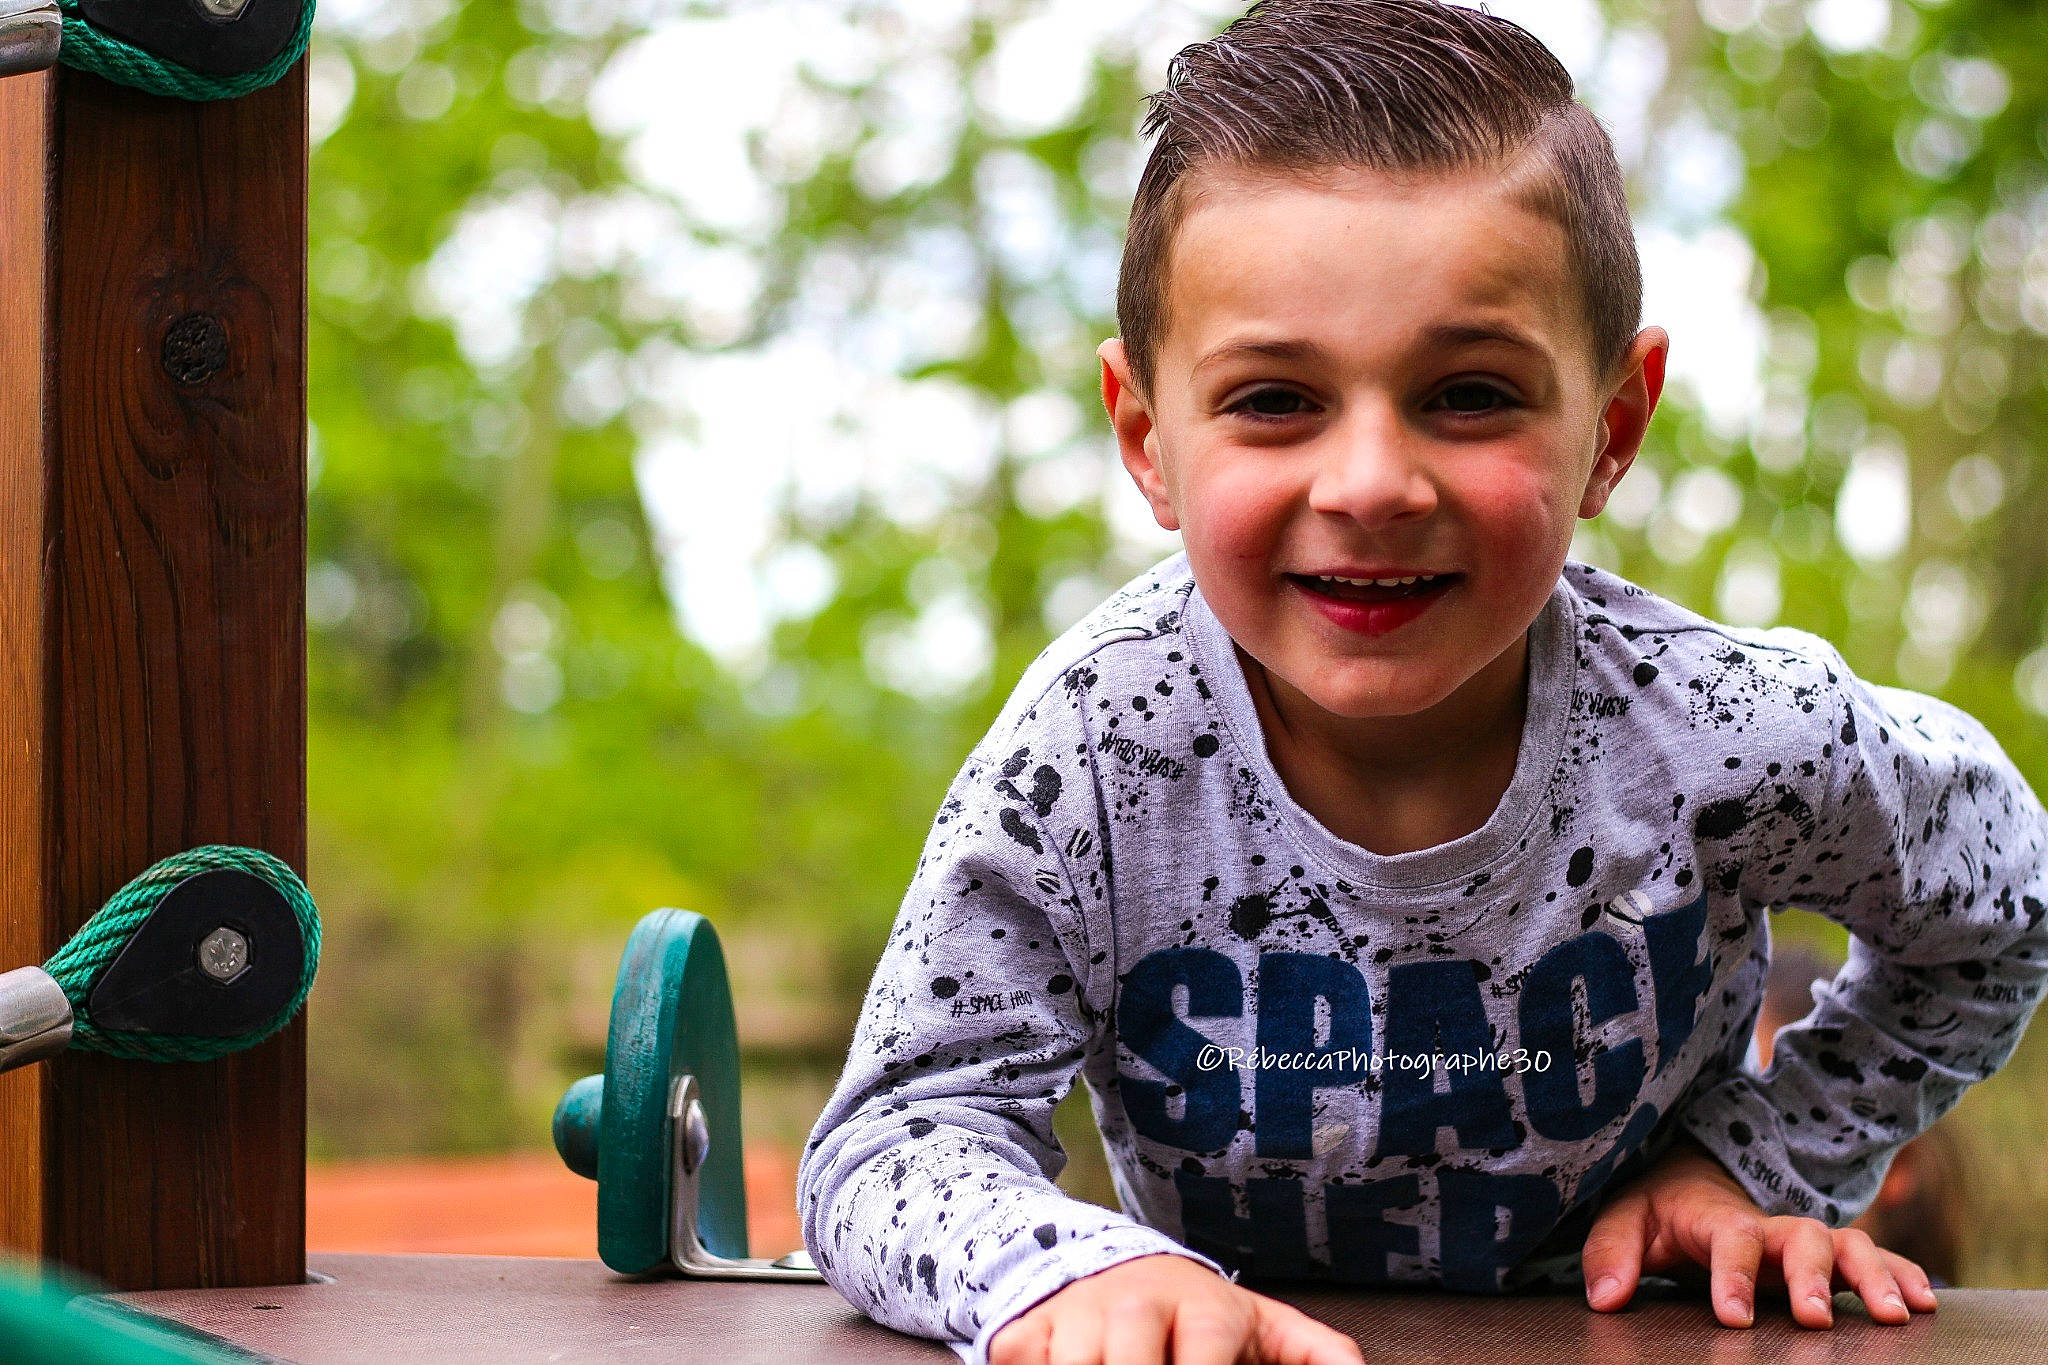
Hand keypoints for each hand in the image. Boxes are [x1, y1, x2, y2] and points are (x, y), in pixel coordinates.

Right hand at [988, 1252, 1363, 1364]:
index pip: (1203, 1354)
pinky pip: (1020, 1362)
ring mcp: (1075, 1314)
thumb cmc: (1200, 1321)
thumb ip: (1320, 1358)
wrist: (1112, 1268)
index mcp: (1202, 1308)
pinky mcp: (1026, 1328)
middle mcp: (1135, 1303)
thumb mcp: (1265, 1332)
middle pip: (1127, 1362)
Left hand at [1582, 1136, 1940, 1328]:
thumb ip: (1610, 1255)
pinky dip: (1904, 1276)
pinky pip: (1878, 1259)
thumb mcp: (1625, 1221)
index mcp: (1720, 1220)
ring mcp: (1807, 1242)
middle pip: (1803, 1238)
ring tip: (1895, 1317)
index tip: (1733, 1317)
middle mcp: (1772, 1228)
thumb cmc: (1662, 1211)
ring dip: (1874, 1278)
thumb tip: (1605, 1299)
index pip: (1730, 1242)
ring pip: (1851, 1246)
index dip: (1732, 1277)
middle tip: (1814, 1320)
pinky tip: (1926, 1304)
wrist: (1699, 1180)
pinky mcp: (1832, 1256)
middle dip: (1811, 1277)